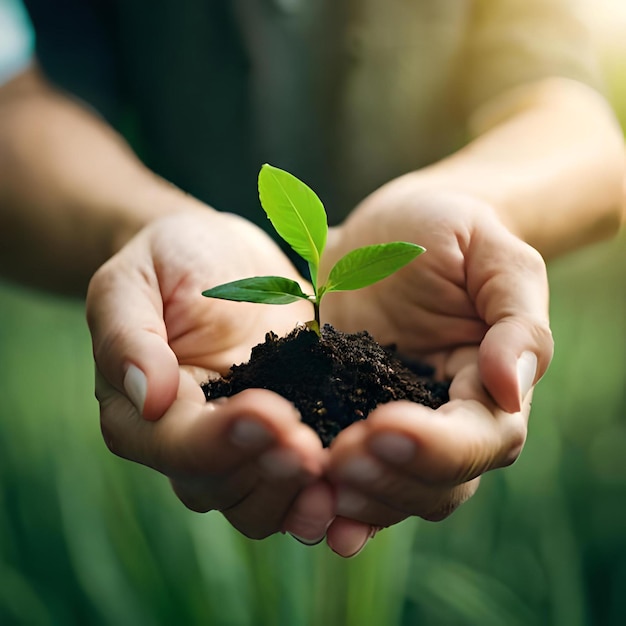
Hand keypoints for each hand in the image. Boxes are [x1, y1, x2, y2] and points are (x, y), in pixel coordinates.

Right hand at [87, 207, 331, 539]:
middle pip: (222, 487)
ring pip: (262, 503)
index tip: (269, 412)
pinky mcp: (288, 433)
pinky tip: (356, 475)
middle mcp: (193, 442)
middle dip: (268, 470)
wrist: (222, 256)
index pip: (177, 447)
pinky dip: (328, 493)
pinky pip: (303, 483)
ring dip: (298, 493)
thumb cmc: (168, 261)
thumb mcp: (134, 281)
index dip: (221, 440)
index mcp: (145, 415)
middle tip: (310, 446)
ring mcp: (244, 444)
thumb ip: (128, 336)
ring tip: (334, 466)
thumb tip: (150, 398)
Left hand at [319, 181, 552, 547]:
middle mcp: (445, 423)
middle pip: (435, 484)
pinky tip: (293, 497)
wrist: (391, 231)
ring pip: (390, 491)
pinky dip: (322, 493)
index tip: (385, 426)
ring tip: (312, 475)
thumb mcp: (496, 258)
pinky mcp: (346, 418)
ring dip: (354, 496)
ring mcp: (393, 427)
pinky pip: (341, 470)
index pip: (482, 439)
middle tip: (339, 457)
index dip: (437, 446)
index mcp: (490, 390)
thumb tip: (513, 389)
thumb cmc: (453, 233)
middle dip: (389, 479)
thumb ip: (517, 321)